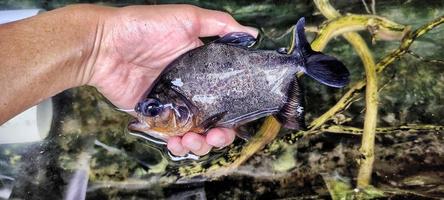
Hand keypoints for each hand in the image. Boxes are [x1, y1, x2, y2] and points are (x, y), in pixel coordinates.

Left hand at [85, 5, 257, 155]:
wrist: (104, 44)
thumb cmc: (144, 27)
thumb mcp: (187, 18)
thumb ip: (220, 25)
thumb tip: (251, 34)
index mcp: (202, 70)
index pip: (226, 96)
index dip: (235, 111)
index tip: (238, 120)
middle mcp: (190, 90)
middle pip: (214, 121)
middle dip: (220, 135)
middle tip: (216, 137)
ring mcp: (173, 105)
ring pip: (194, 133)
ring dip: (199, 145)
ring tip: (194, 141)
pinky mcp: (154, 116)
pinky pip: (171, 136)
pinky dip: (177, 145)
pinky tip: (178, 143)